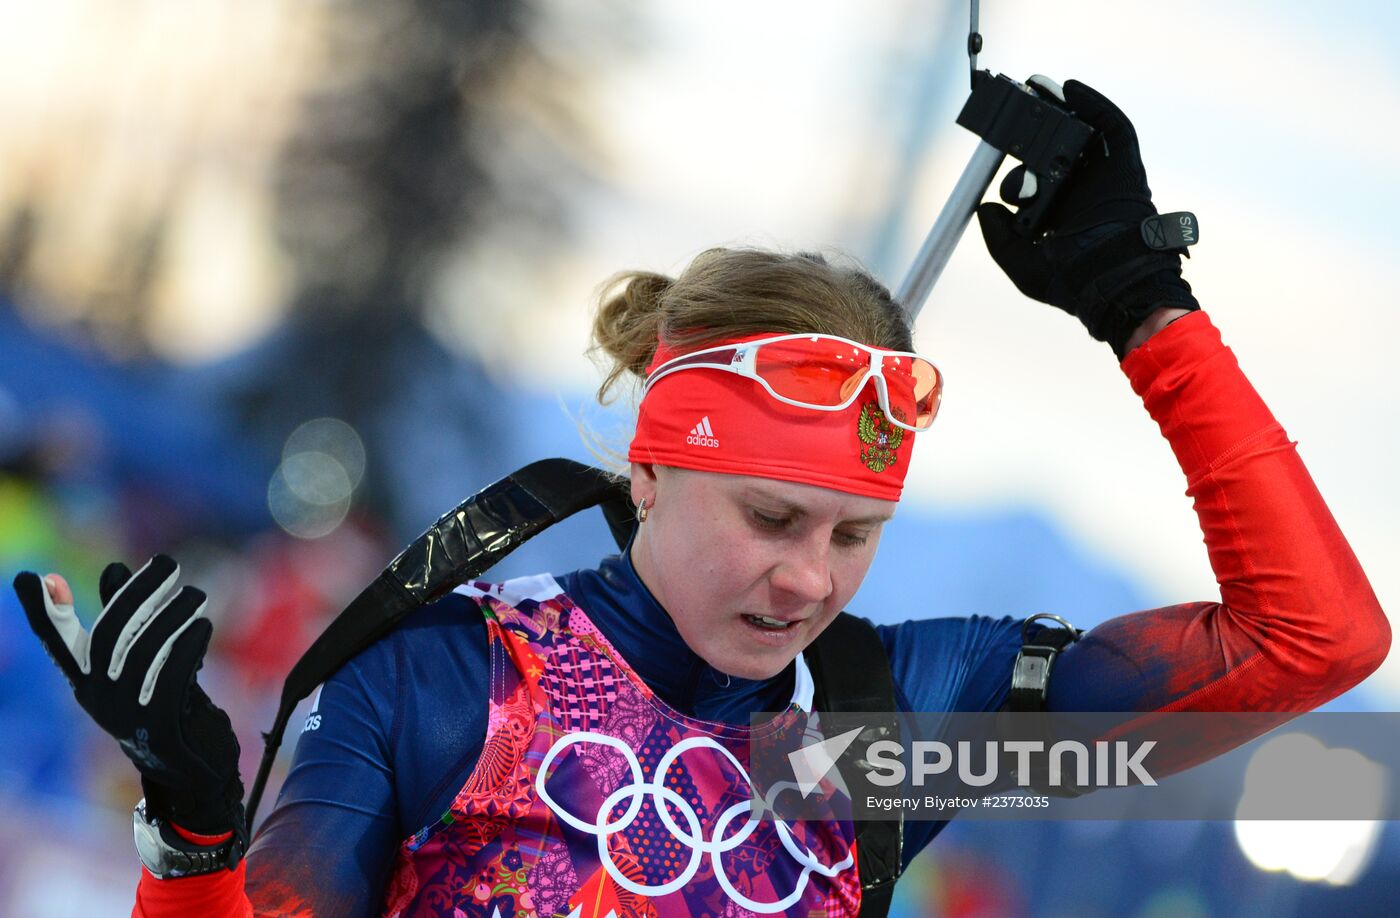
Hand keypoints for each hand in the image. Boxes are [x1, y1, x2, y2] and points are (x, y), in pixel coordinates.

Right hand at [13, 555, 244, 835]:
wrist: (196, 772)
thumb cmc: (171, 707)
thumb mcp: (148, 662)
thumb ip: (131, 619)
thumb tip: (112, 567)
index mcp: (87, 682)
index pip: (56, 643)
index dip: (43, 612)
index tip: (26, 576)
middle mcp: (98, 699)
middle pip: (108, 635)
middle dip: (137, 593)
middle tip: (168, 564)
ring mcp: (126, 717)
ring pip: (143, 653)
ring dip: (172, 615)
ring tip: (195, 593)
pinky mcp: (160, 729)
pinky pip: (170, 678)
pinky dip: (187, 646)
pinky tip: (203, 626)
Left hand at [976, 76, 1199, 358]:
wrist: (1112, 284)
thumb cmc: (1070, 282)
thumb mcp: (1020, 261)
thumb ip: (998, 237)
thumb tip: (983, 208)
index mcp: (1057, 214)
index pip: (1034, 176)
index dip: (1016, 156)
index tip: (994, 140)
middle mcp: (1080, 193)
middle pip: (1057, 149)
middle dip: (1037, 126)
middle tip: (1015, 105)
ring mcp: (1103, 180)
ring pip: (1083, 135)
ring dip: (1063, 108)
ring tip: (1038, 86)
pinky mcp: (1125, 169)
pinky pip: (1114, 130)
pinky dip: (1095, 106)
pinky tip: (1071, 89)